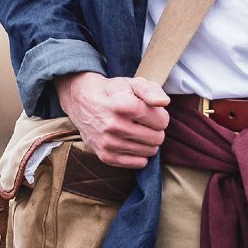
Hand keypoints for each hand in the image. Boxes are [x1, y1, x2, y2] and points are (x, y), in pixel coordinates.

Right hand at [54, 72, 169, 168]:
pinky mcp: (105, 156)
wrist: (82, 101)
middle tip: (145, 122)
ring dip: (148, 142)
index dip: (161, 116)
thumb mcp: (133, 83)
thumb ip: (151, 90)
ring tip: (137, 130)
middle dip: (156, 130)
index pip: (161, 121)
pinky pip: (138, 163)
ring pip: (150, 151)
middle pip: (157, 138)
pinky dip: (140, 154)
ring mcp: (108, 142)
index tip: (152, 112)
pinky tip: (132, 142)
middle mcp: (114, 125)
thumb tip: (164, 102)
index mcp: (124, 105)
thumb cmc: (114, 92)